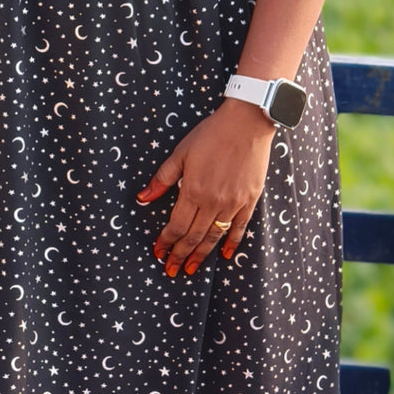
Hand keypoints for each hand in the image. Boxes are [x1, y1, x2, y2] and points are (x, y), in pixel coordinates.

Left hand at [136, 97, 273, 277]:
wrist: (247, 123)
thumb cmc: (211, 135)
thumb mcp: (181, 153)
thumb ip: (162, 179)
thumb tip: (143, 198)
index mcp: (193, 191)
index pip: (176, 225)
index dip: (166, 241)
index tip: (158, 252)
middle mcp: (213, 202)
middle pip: (193, 236)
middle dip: (180, 254)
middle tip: (170, 270)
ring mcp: (233, 203)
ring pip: (214, 236)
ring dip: (201, 255)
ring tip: (191, 268)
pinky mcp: (250, 200)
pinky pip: (240, 228)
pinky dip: (231, 243)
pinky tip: (224, 255)